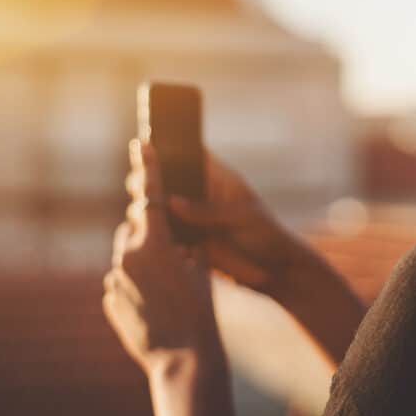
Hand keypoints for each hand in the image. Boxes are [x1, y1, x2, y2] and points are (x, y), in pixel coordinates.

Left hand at [105, 147, 224, 375]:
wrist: (184, 355)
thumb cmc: (200, 309)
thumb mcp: (201, 268)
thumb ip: (185, 244)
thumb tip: (176, 239)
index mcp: (154, 243)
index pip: (151, 195)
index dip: (149, 166)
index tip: (142, 144)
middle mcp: (127, 257)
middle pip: (135, 228)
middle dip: (152, 232)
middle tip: (175, 251)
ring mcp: (114, 280)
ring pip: (128, 256)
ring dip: (144, 261)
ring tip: (168, 285)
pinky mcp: (109, 300)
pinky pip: (122, 281)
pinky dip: (137, 284)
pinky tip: (156, 303)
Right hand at [124, 138, 315, 301]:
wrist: (276, 271)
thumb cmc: (266, 235)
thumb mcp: (241, 218)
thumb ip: (208, 210)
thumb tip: (172, 201)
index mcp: (219, 180)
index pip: (192, 155)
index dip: (170, 148)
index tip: (147, 144)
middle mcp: (202, 196)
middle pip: (169, 180)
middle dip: (150, 180)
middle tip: (139, 184)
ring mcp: (194, 219)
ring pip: (162, 208)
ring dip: (149, 209)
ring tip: (140, 211)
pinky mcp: (190, 242)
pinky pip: (166, 235)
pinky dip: (157, 236)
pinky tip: (151, 237)